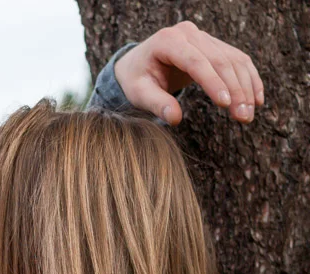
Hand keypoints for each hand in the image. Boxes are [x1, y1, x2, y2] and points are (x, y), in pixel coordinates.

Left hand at [114, 21, 262, 124]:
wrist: (138, 64)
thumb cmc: (136, 79)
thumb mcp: (138, 93)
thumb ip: (156, 104)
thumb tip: (175, 118)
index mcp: (168, 41)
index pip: (196, 61)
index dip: (213, 82)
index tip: (225, 104)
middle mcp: (188, 34)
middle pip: (219, 61)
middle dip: (234, 90)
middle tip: (243, 117)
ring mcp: (203, 37)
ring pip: (233, 60)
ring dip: (245, 88)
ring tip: (248, 115)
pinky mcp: (214, 45)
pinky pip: (238, 60)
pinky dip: (249, 79)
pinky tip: (256, 99)